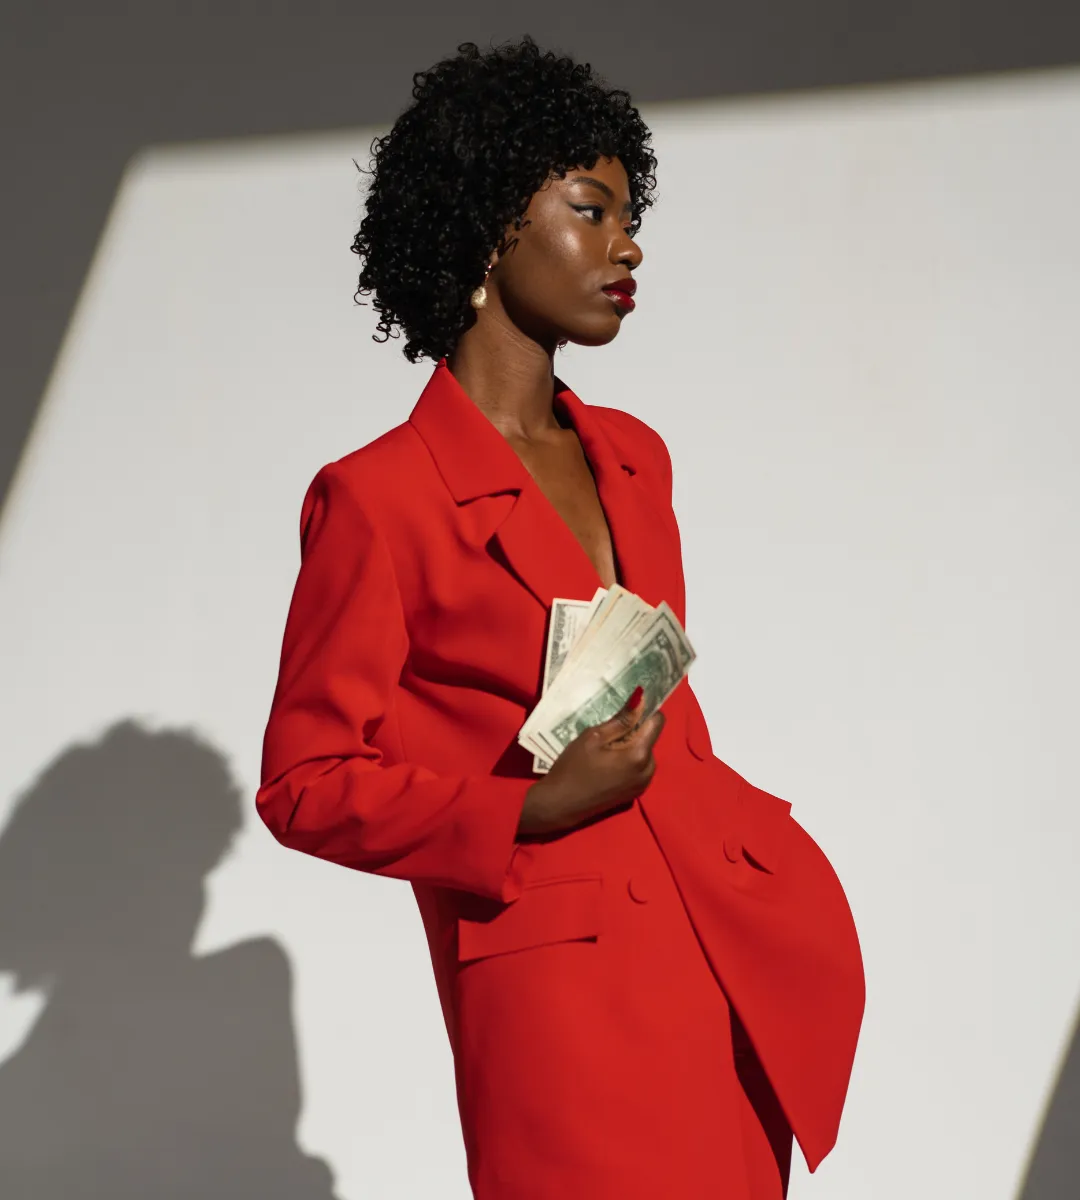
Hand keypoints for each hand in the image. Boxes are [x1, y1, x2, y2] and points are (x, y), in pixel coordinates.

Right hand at [517, 687, 665, 836]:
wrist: (561, 804)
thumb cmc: (573, 767)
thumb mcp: (594, 737)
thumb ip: (621, 720)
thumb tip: (640, 699)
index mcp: (639, 754)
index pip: (657, 722)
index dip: (645, 711)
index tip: (628, 709)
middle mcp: (648, 770)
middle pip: (651, 738)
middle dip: (635, 731)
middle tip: (609, 732)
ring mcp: (643, 784)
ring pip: (646, 753)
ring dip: (632, 747)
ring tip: (606, 750)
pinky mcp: (636, 793)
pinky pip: (640, 768)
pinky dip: (630, 761)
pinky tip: (608, 765)